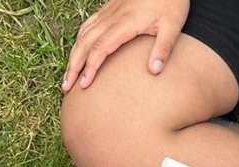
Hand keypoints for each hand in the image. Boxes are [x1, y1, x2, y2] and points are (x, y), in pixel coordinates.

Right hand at [63, 0, 189, 90]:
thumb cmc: (171, 1)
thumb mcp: (173, 25)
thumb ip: (164, 48)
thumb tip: (154, 71)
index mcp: (125, 23)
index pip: (100, 48)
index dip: (90, 68)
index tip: (84, 85)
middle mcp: (112, 17)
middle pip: (85, 42)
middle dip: (73, 65)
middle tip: (66, 86)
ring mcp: (109, 11)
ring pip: (83, 33)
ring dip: (73, 54)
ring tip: (68, 74)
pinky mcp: (110, 8)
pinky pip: (88, 25)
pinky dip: (79, 40)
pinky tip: (78, 51)